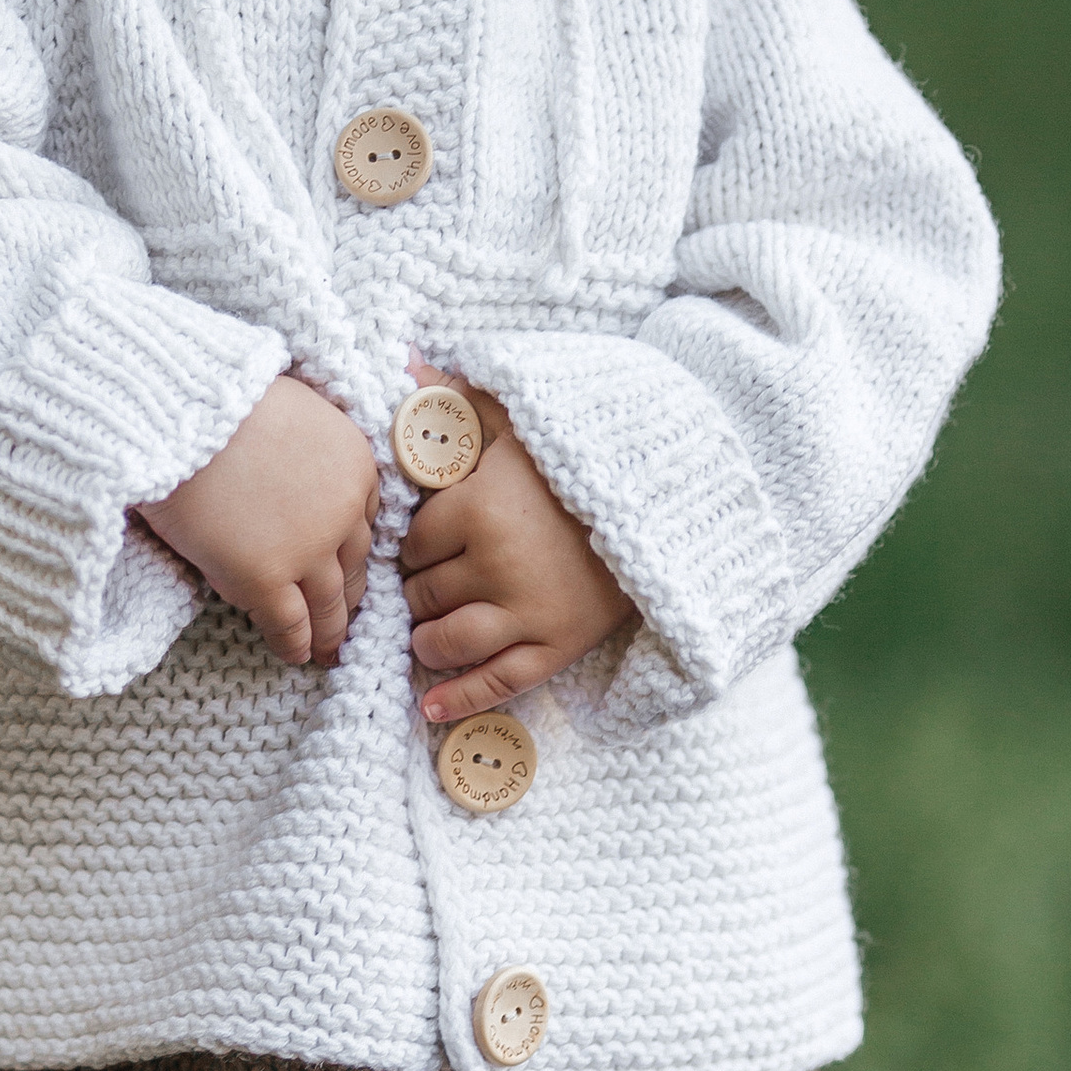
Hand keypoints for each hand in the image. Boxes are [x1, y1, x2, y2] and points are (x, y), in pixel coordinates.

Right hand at [141, 371, 379, 666]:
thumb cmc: (220, 402)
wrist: (180, 416)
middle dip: (348, 596)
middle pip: (352, 565)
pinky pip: (290, 624)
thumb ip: (305, 447)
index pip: (363, 518)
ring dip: (329, 631)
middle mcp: (343, 511)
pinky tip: (295, 657)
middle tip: (345, 619)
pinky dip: (295, 644)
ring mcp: (308, 550)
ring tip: (325, 651)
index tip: (344, 564)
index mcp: (355, 463)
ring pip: (329, 603)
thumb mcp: (291, 409)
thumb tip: (286, 473)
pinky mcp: (266, 578)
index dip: (349, 546)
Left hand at [398, 362, 632, 722]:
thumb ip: (455, 402)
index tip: (422, 544)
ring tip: (424, 634)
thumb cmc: (583, 455)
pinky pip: (498, 682)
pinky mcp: (559, 644)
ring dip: (427, 640)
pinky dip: (458, 698)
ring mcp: (528, 610)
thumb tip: (401, 364)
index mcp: (476, 508)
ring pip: (448, 640)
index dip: (411, 547)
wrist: (670, 494)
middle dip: (416, 593)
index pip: (411, 545)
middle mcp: (495, 564)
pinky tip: (428, 706)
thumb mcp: (517, 421)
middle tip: (421, 587)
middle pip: (422, 594)